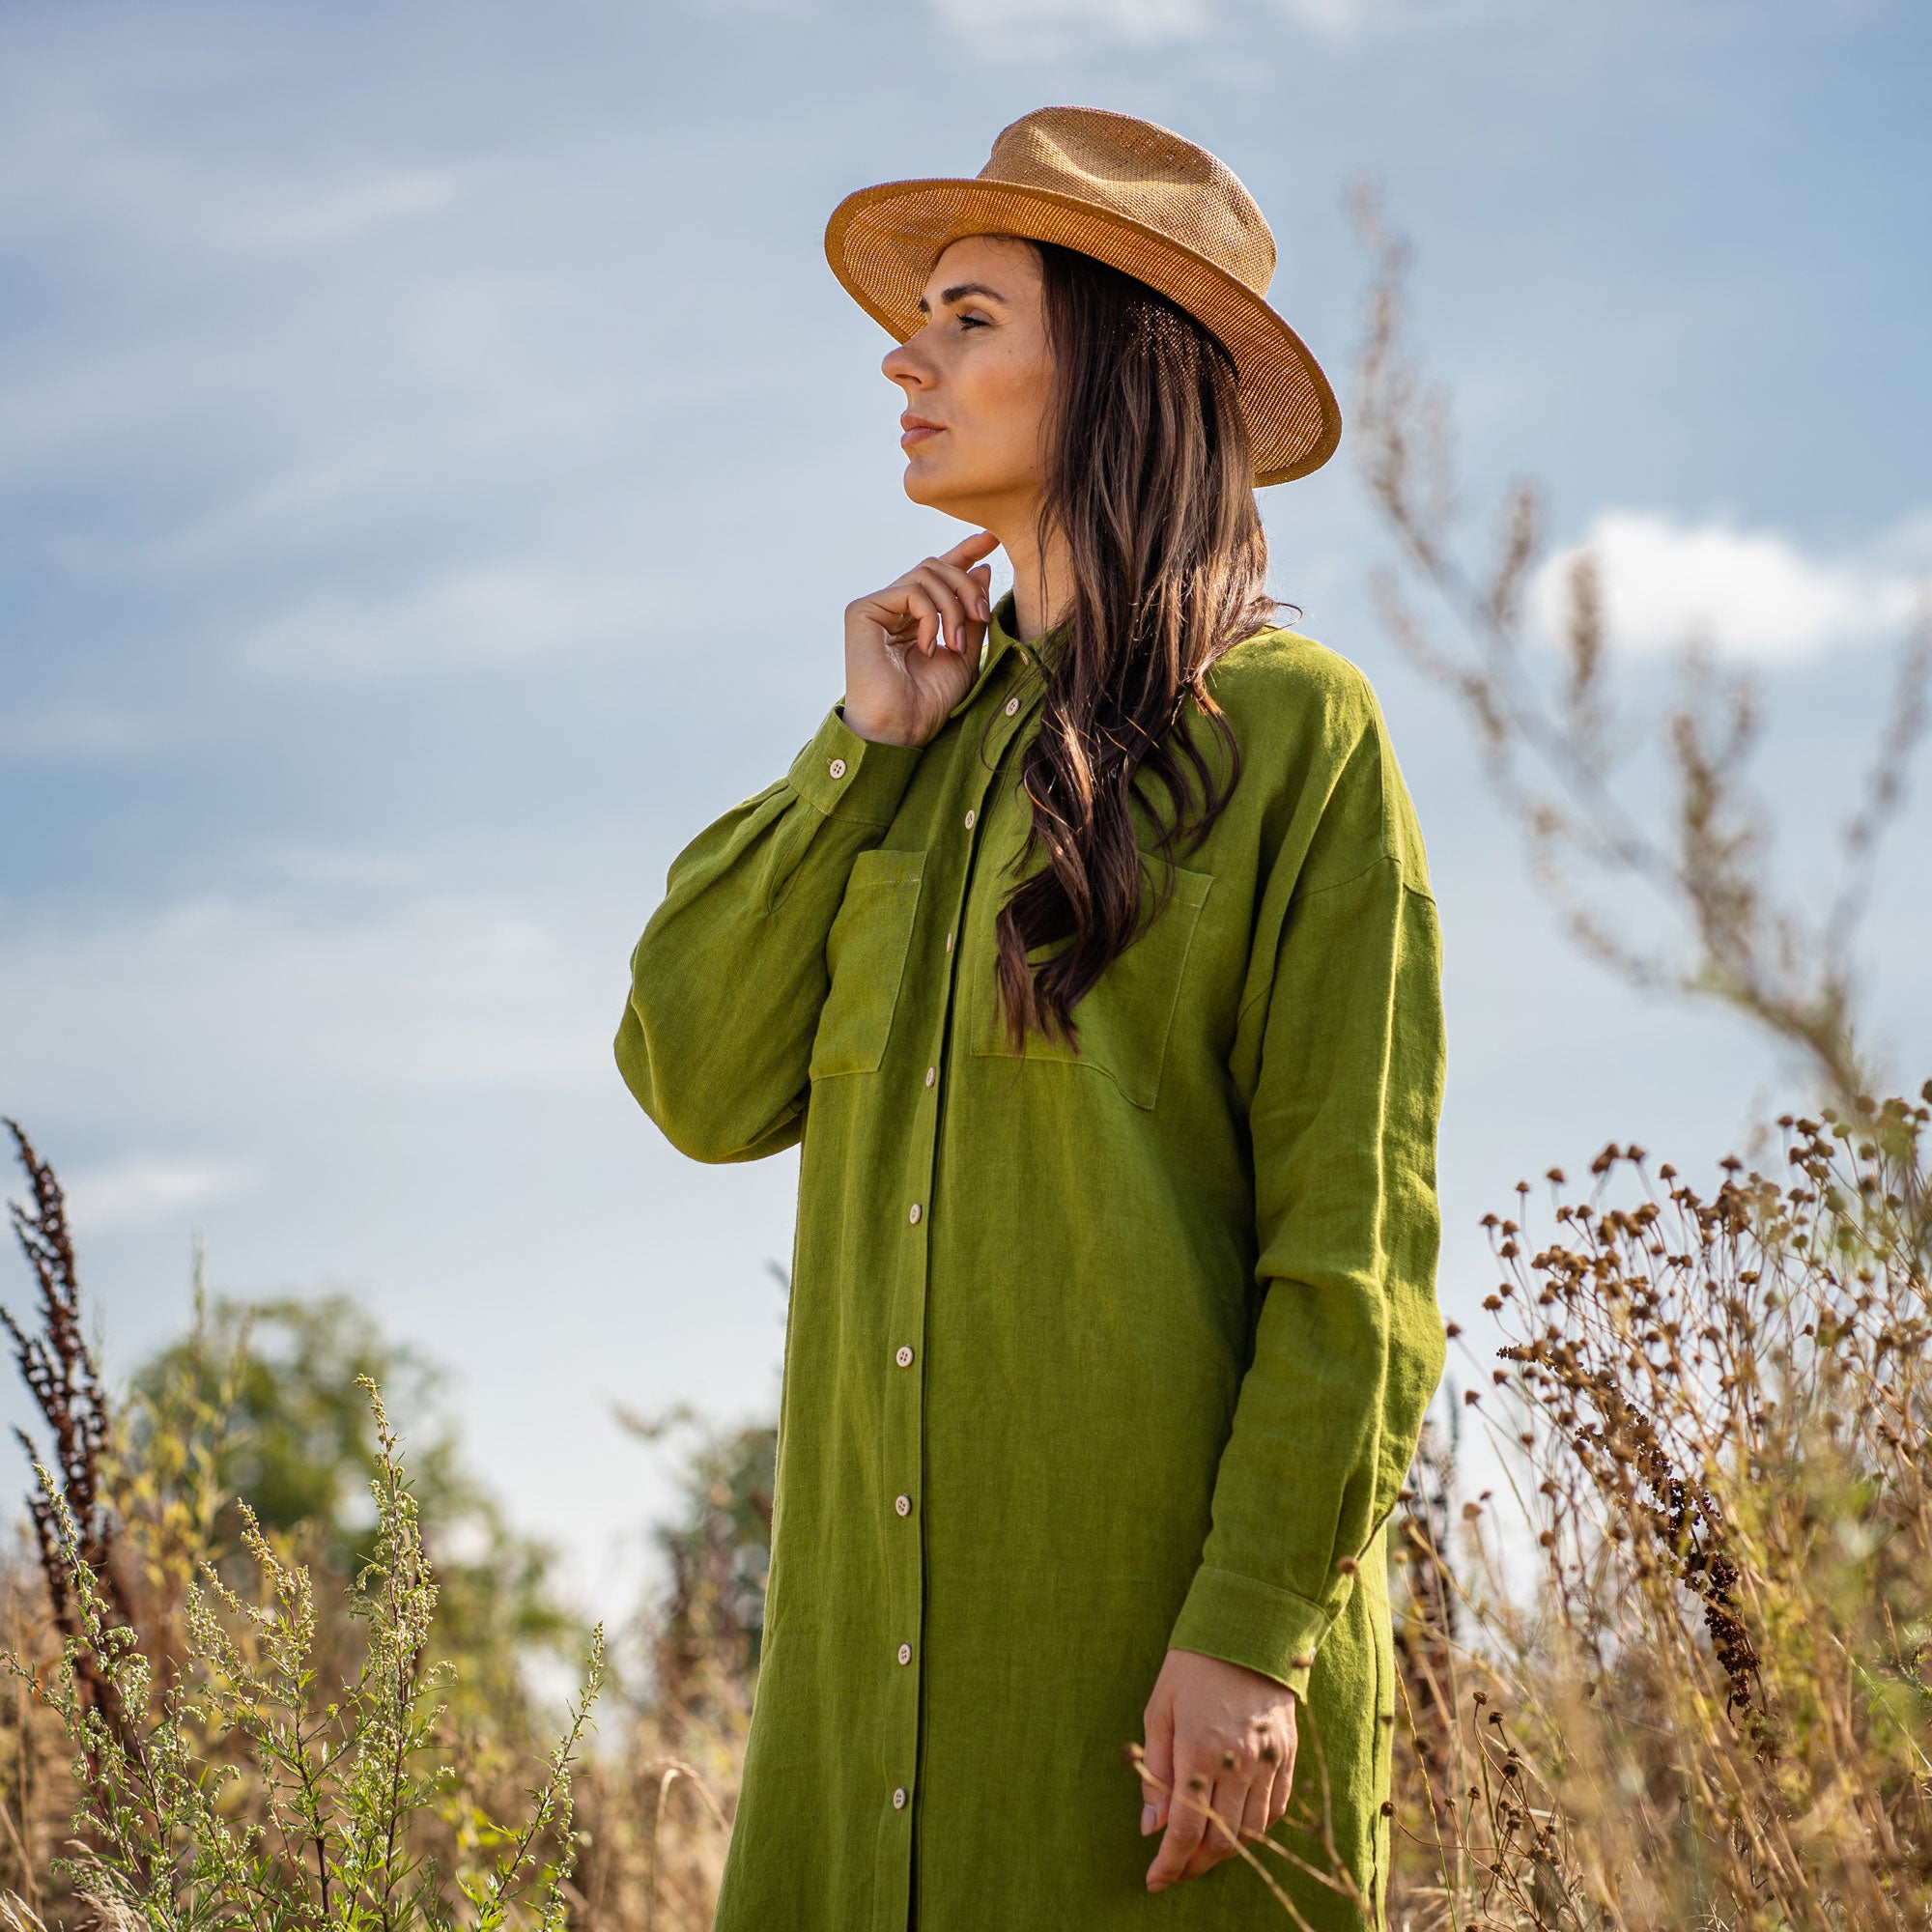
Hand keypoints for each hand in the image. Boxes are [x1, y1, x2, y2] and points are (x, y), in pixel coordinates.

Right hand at [841, 530, 998, 746]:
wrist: (902, 729)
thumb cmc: (931, 701)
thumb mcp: (966, 652)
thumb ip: (972, 613)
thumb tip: (982, 568)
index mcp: (916, 617)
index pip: (939, 573)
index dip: (965, 552)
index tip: (992, 539)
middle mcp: (893, 607)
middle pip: (936, 567)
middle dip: (967, 587)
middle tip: (982, 616)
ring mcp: (876, 608)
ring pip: (926, 574)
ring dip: (952, 606)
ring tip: (956, 643)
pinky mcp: (862, 611)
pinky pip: (910, 591)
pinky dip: (930, 616)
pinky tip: (930, 646)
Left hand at [1139, 1647, 1297, 1892]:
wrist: (1247, 1629)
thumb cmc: (1193, 1666)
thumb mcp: (1160, 1710)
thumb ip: (1155, 1772)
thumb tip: (1151, 1827)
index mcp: (1199, 1750)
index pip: (1185, 1829)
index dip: (1169, 1864)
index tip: (1154, 1881)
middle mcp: (1239, 1763)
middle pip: (1220, 1840)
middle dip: (1194, 1864)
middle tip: (1175, 1870)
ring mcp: (1269, 1762)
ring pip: (1251, 1833)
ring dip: (1225, 1852)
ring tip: (1202, 1853)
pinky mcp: (1288, 1756)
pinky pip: (1276, 1811)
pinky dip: (1255, 1831)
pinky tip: (1236, 1831)